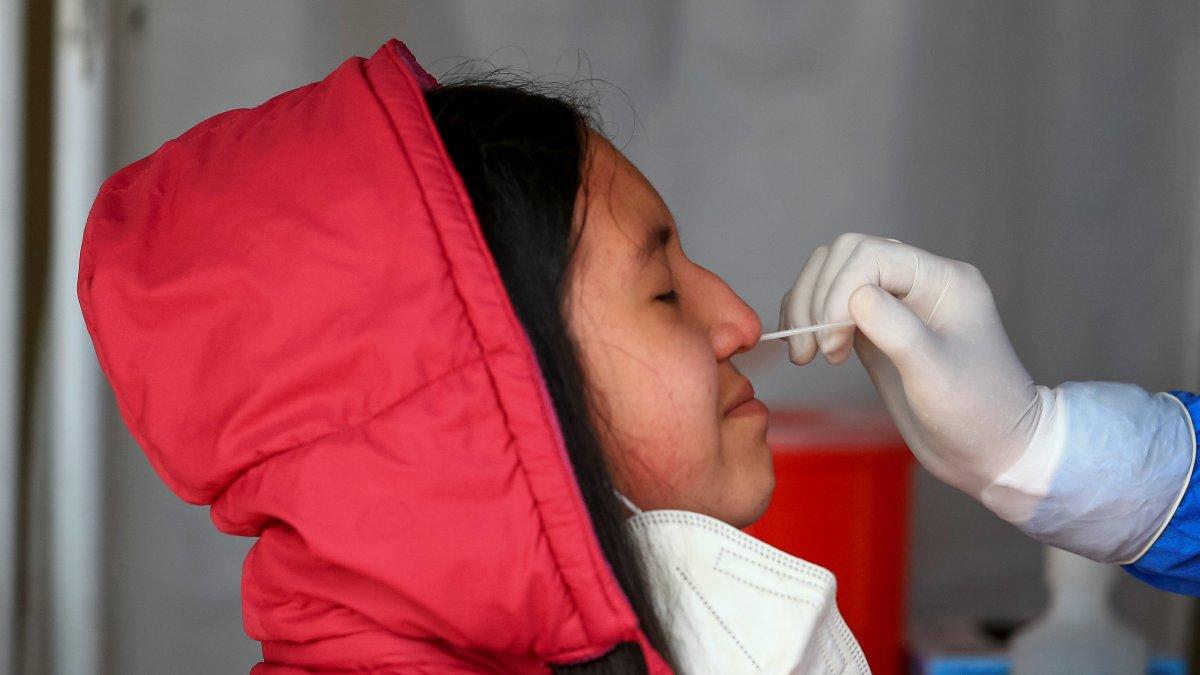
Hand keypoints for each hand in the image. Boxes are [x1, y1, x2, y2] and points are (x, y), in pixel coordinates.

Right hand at [779, 234, 1039, 498]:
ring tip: (805, 355)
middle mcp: (917, 283)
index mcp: (942, 280)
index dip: (838, 289)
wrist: (989, 451)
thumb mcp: (938, 375)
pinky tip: (806, 350)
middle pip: (844, 257)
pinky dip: (806, 319)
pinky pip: (829, 303)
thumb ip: (898, 331)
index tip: (831, 342)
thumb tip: (855, 296)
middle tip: (813, 350)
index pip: (872, 254)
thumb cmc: (977, 414)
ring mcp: (895, 303)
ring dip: (806, 307)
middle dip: (817, 297)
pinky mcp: (875, 327)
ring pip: (831, 275)